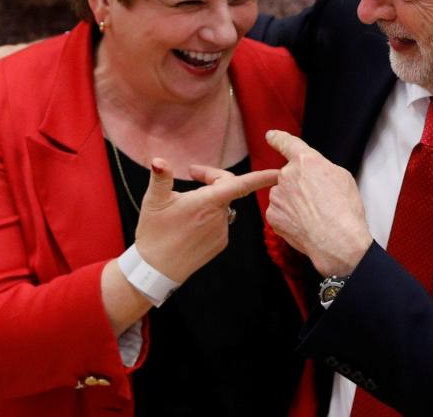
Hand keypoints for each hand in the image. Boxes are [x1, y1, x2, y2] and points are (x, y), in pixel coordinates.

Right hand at [135, 159, 278, 282]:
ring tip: (187, 204)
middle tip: (192, 173)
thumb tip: (159, 160)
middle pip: (227, 189)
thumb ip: (161, 178)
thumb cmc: (154, 233)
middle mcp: (219, 216)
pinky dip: (211, 216)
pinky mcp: (220, 243)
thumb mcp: (153, 202)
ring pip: (223, 206)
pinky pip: (221, 222)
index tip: (278, 172)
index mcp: (206, 202)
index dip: (261, 177)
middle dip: (214, 178)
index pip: (241, 185)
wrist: (157, 270)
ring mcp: (222, 231)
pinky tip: (192, 223)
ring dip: (211, 200)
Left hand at [264, 130, 371, 275]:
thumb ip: (322, 169)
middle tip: (319, 201)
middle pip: (290, 175)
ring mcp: (278, 196)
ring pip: (283, 195)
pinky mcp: (273, 215)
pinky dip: (289, 218)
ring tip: (313, 216)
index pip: (287, 143)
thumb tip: (314, 173)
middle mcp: (287, 174)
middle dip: (300, 186)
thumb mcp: (343, 178)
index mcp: (306, 161)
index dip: (278, 138)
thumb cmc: (345, 210)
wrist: (337, 240)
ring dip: (293, 202)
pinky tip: (304, 225)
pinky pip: (279, 212)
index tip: (271, 136)